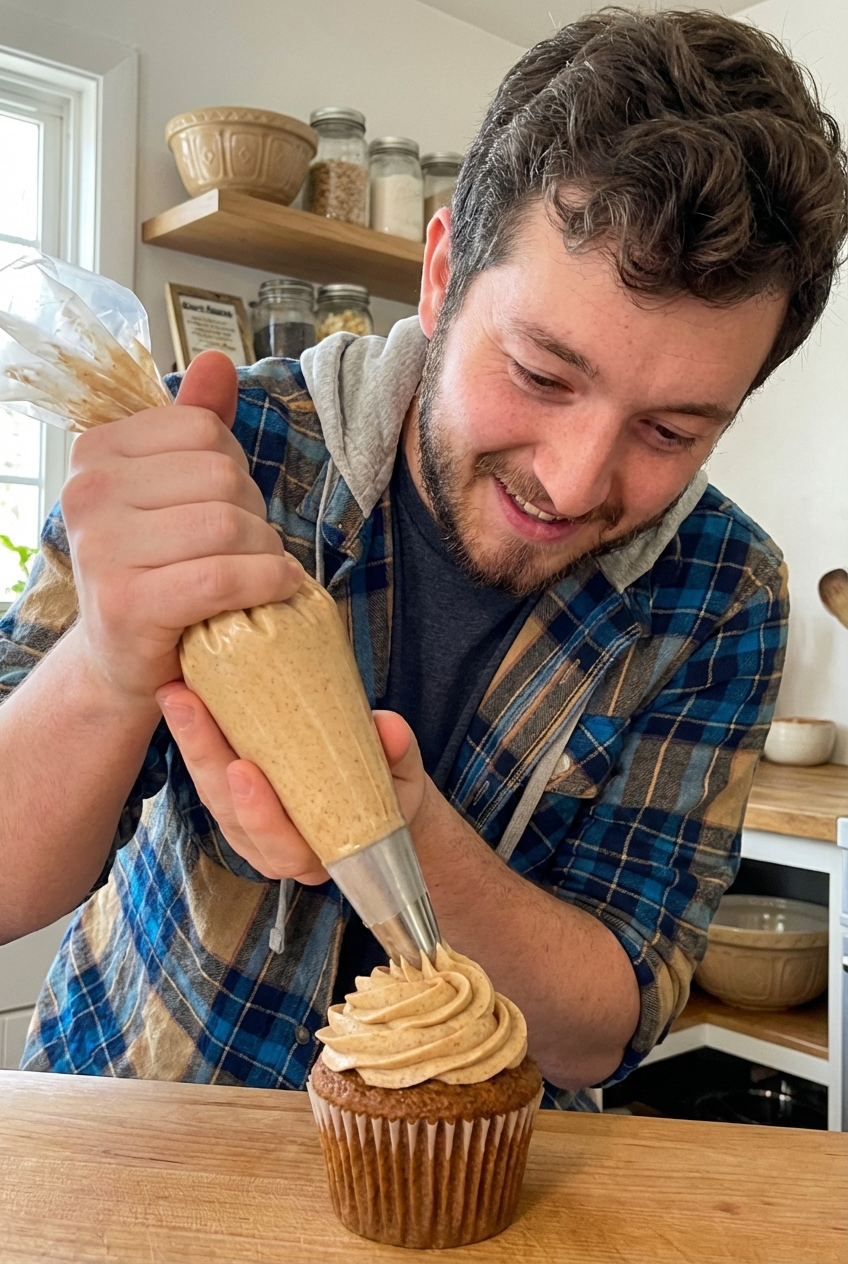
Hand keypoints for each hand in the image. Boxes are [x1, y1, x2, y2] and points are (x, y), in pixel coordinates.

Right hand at [61, 351, 303, 703]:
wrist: (123, 658)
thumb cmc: (158, 569)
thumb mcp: (174, 490)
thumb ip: (195, 424)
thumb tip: (218, 360)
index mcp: (96, 452)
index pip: (204, 430)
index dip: (235, 469)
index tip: (227, 507)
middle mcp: (87, 493)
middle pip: (221, 476)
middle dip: (255, 513)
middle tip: (248, 548)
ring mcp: (101, 548)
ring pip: (228, 524)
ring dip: (265, 552)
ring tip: (258, 572)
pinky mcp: (127, 603)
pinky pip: (223, 575)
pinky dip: (266, 581)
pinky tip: (278, 588)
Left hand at [156, 683, 427, 881]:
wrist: (384, 804)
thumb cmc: (390, 793)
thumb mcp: (403, 776)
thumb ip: (396, 755)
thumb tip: (387, 727)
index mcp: (320, 855)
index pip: (282, 846)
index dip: (260, 815)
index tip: (244, 770)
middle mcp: (278, 851)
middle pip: (232, 815)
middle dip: (207, 759)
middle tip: (190, 708)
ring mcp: (251, 829)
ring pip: (212, 796)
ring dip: (191, 745)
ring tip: (178, 696)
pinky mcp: (236, 803)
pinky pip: (208, 779)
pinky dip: (193, 742)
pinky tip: (181, 699)